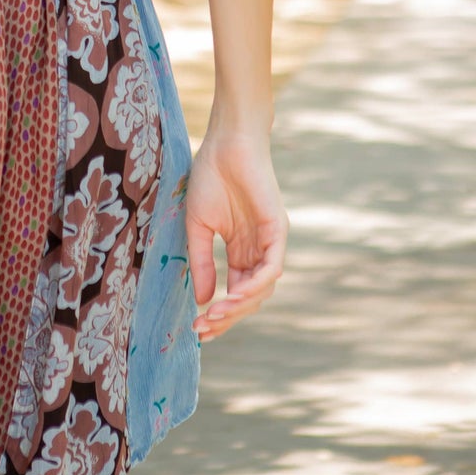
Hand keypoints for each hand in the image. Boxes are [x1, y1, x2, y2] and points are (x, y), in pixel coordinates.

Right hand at [186, 125, 287, 341]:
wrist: (225, 145)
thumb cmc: (210, 178)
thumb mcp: (199, 228)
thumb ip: (202, 263)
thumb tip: (203, 301)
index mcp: (241, 251)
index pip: (235, 293)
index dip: (219, 314)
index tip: (197, 329)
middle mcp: (258, 251)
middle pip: (249, 298)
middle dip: (227, 317)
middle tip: (203, 328)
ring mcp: (270, 242)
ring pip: (262, 288)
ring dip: (239, 306)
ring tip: (215, 314)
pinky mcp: (277, 230)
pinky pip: (272, 267)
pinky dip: (256, 284)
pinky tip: (235, 295)